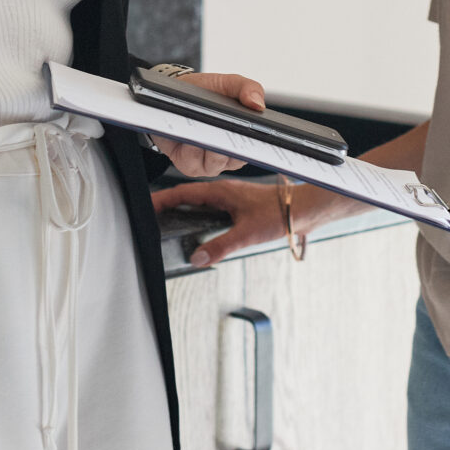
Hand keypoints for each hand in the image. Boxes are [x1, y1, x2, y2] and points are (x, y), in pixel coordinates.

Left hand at [146, 72, 266, 180]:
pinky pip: (193, 162)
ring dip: (209, 143)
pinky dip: (191, 147)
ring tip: (204, 125)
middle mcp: (229, 155)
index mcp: (245, 138)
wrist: (171, 96)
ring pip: (215, 161)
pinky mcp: (189, 166)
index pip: (259, 147)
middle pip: (236, 158)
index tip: (254, 132)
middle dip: (230, 142)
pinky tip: (187, 134)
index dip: (258, 142)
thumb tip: (258, 105)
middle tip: (226, 125)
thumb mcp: (229, 84)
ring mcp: (210, 164)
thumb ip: (248, 88)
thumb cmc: (204, 92)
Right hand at [151, 175, 307, 266]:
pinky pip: (211, 210)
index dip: (161, 200)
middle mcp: (223, 192)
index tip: (145, 206)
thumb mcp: (247, 233)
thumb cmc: (280, 213)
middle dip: (167, 206)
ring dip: (183, 211)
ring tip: (167, 224)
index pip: (182, 192)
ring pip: (199, 203)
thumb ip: (220, 246)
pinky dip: (198, 218)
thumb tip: (198, 258)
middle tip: (150, 218)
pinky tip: (198, 232)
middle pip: (186, 197)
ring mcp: (230, 199)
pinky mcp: (238, 208)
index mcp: (220, 191)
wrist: (304, 210)